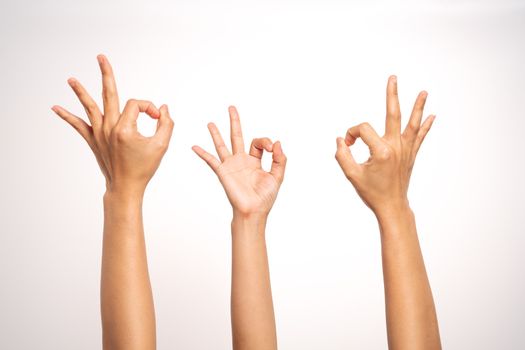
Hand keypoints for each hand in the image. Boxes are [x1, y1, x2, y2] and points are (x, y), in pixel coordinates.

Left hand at [52, 55, 173, 197]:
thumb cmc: (144, 168)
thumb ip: (167, 124)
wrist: (126, 187)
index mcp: (125, 129)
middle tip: (101, 57)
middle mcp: (109, 128)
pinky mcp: (94, 141)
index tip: (158, 118)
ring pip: (89, 107)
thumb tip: (163, 108)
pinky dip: (67, 117)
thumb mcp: (162, 146)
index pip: (137, 104)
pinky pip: (79, 126)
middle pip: (108, 94)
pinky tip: (55, 108)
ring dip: (80, 92)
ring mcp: (99, 134)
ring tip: (70, 79)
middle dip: (106, 74)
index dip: (149, 107)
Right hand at [192, 106, 286, 217]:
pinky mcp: (223, 172)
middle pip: (237, 136)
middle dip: (235, 122)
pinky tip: (194, 146)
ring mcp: (231, 166)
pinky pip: (211, 161)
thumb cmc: (265, 198)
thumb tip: (278, 142)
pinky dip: (202, 153)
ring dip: (216, 133)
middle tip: (231, 107)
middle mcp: (242, 161)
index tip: (272, 148)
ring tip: (210, 122)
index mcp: (255, 161)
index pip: (258, 143)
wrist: (253, 211)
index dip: (266, 141)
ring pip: (222, 145)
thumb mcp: (278, 176)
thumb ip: (280, 159)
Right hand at [335, 75, 434, 217]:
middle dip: (392, 94)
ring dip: (418, 106)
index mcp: (381, 151)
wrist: (392, 207)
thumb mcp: (351, 175)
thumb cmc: (372, 193)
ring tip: (424, 92)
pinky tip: (433, 116)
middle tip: (393, 78)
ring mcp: (406, 150)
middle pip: (393, 114)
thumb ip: (342, 155)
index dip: (351, 134)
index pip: (362, 129)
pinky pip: (419, 137)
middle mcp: (396, 147)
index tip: (347, 144)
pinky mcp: (411, 156)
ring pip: (413, 123)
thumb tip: (341, 139)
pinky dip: (426, 126)